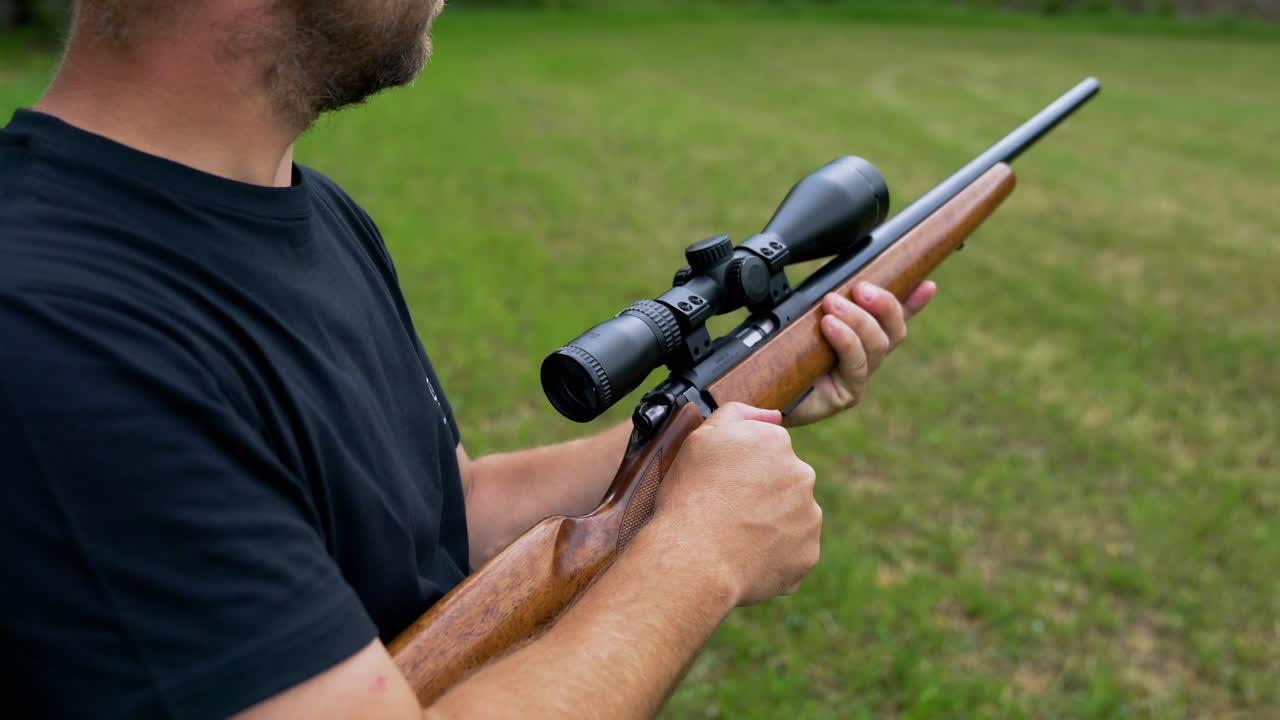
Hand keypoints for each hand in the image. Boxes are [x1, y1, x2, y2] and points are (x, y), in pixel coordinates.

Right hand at [652, 402, 821, 606]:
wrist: (694, 557)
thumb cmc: (691, 496)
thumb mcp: (700, 439)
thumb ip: (738, 414)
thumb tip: (773, 415)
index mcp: (776, 443)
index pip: (767, 450)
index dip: (743, 469)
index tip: (724, 484)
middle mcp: (801, 475)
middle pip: (784, 481)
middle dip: (764, 494)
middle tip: (728, 512)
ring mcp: (809, 516)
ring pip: (792, 516)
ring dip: (772, 523)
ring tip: (736, 537)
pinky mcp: (808, 553)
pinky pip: (793, 551)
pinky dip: (775, 554)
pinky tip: (747, 557)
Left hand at [782, 281, 936, 426]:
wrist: (754, 393)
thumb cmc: (774, 356)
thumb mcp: (801, 320)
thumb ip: (826, 305)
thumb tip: (839, 280)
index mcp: (858, 340)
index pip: (893, 319)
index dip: (914, 302)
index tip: (927, 284)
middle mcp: (863, 361)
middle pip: (893, 331)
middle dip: (883, 305)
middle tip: (860, 288)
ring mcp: (856, 380)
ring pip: (877, 346)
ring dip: (858, 320)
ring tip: (832, 304)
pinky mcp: (845, 396)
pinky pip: (856, 366)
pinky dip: (845, 341)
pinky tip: (830, 326)